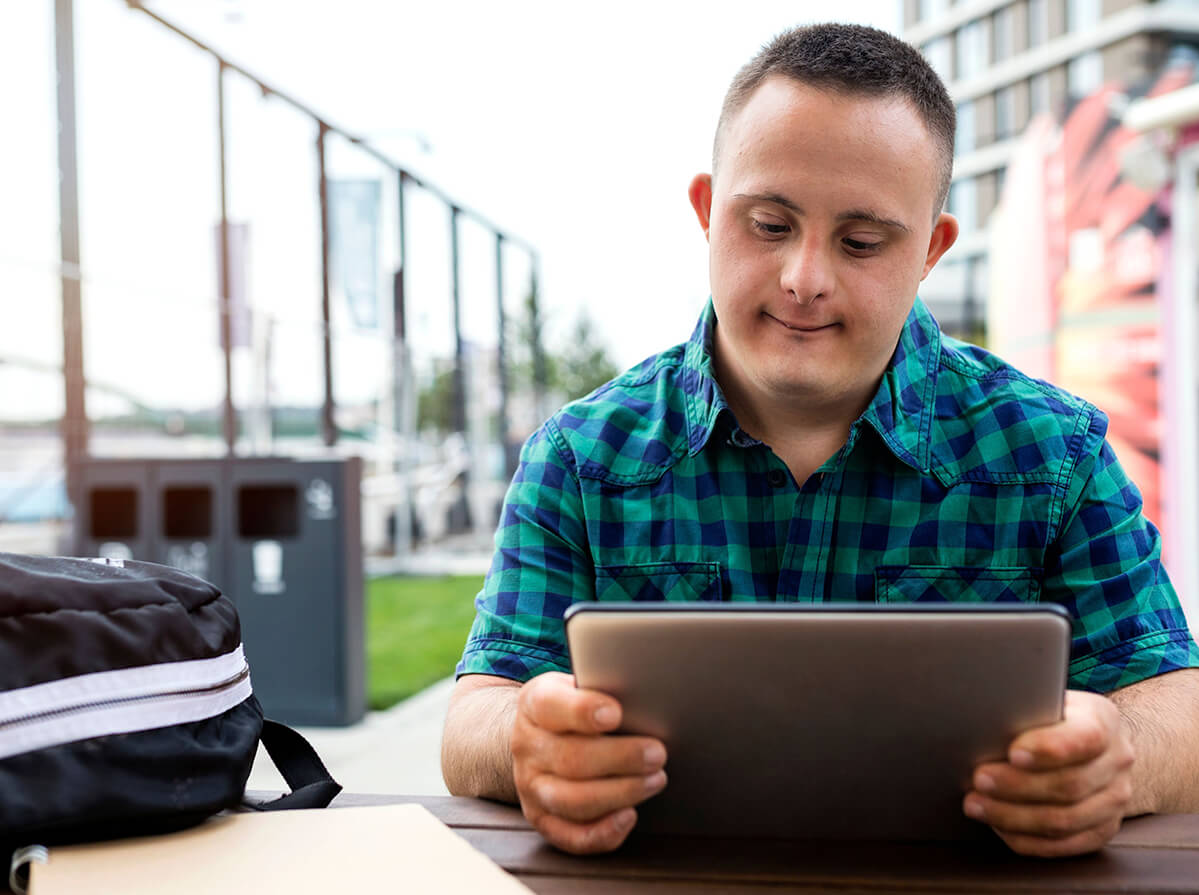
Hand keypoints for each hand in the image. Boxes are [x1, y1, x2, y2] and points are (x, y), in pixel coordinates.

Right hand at [510, 671, 667, 853]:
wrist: (540, 734)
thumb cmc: (574, 706)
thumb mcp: (580, 684)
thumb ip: (603, 688)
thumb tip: (644, 697)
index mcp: (534, 703)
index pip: (551, 706)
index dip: (583, 711)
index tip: (615, 714)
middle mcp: (526, 745)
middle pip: (570, 758)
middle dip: (620, 758)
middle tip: (657, 753)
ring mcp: (530, 785)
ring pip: (571, 800)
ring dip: (619, 793)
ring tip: (654, 780)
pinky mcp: (540, 817)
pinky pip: (569, 835)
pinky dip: (601, 831)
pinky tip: (629, 816)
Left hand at [963, 690, 1134, 856]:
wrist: (1087, 742)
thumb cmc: (1049, 717)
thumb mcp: (1043, 700)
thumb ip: (1025, 710)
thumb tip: (983, 720)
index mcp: (1103, 720)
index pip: (1086, 737)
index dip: (1049, 748)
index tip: (1012, 753)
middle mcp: (1117, 761)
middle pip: (1070, 784)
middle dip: (1017, 785)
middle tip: (979, 779)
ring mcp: (1115, 799)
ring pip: (1066, 820)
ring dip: (1014, 816)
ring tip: (976, 805)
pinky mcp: (1104, 829)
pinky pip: (1065, 845)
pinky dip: (1027, 839)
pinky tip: (997, 826)